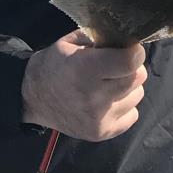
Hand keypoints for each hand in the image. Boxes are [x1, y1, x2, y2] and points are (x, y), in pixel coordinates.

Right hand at [21, 30, 146, 141]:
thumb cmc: (55, 64)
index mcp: (84, 69)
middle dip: (132, 67)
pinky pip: (132, 115)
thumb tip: (126, 39)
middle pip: (137, 78)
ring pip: (137, 96)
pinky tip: (108, 100)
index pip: (129, 62)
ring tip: (110, 82)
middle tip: (117, 64)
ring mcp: (98, 119)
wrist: (34, 98)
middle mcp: (93, 97)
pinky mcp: (102, 134)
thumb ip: (98, 38)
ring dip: (128, 87)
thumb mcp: (70, 42)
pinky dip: (125, 106)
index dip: (134, 51)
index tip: (130, 47)